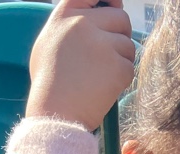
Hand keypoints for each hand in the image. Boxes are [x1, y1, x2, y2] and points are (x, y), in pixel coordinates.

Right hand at [26, 0, 135, 132]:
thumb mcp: (49, 43)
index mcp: (64, 15)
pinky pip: (130, 67)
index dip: (109, 2)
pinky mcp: (116, 66)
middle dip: (120, 35)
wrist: (55, 116)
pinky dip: (121, 80)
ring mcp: (101, 45)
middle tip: (109, 56)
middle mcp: (83, 24)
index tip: (113, 9)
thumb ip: (71, 24)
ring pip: (128, 44)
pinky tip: (104, 90)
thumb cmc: (50, 84)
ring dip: (121, 61)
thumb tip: (104, 6)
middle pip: (120, 18)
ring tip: (100, 78)